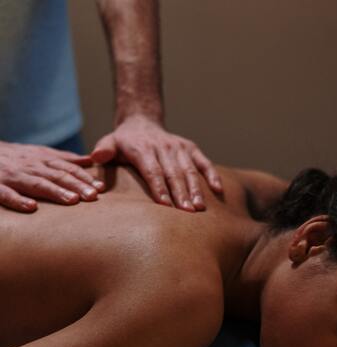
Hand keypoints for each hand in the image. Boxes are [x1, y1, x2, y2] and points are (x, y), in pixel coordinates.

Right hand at [0, 142, 104, 212]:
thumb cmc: (13, 158)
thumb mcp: (38, 153)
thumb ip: (63, 158)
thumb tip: (89, 160)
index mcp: (41, 159)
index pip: (67, 168)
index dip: (84, 177)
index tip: (101, 188)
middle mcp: (30, 167)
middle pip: (56, 175)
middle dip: (76, 185)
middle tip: (93, 196)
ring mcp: (13, 176)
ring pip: (36, 183)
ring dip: (55, 191)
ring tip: (72, 201)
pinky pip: (7, 194)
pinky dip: (18, 200)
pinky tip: (31, 208)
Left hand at [91, 115, 222, 210]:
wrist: (142, 122)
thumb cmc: (123, 142)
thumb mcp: (109, 142)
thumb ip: (103, 150)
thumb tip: (95, 157)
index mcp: (143, 148)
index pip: (153, 171)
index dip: (159, 188)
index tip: (165, 205)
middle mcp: (163, 147)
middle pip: (173, 173)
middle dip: (180, 194)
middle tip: (187, 213)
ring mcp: (179, 147)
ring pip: (189, 170)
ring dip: (195, 189)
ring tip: (199, 208)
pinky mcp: (191, 148)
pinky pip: (203, 162)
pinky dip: (212, 175)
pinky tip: (218, 190)